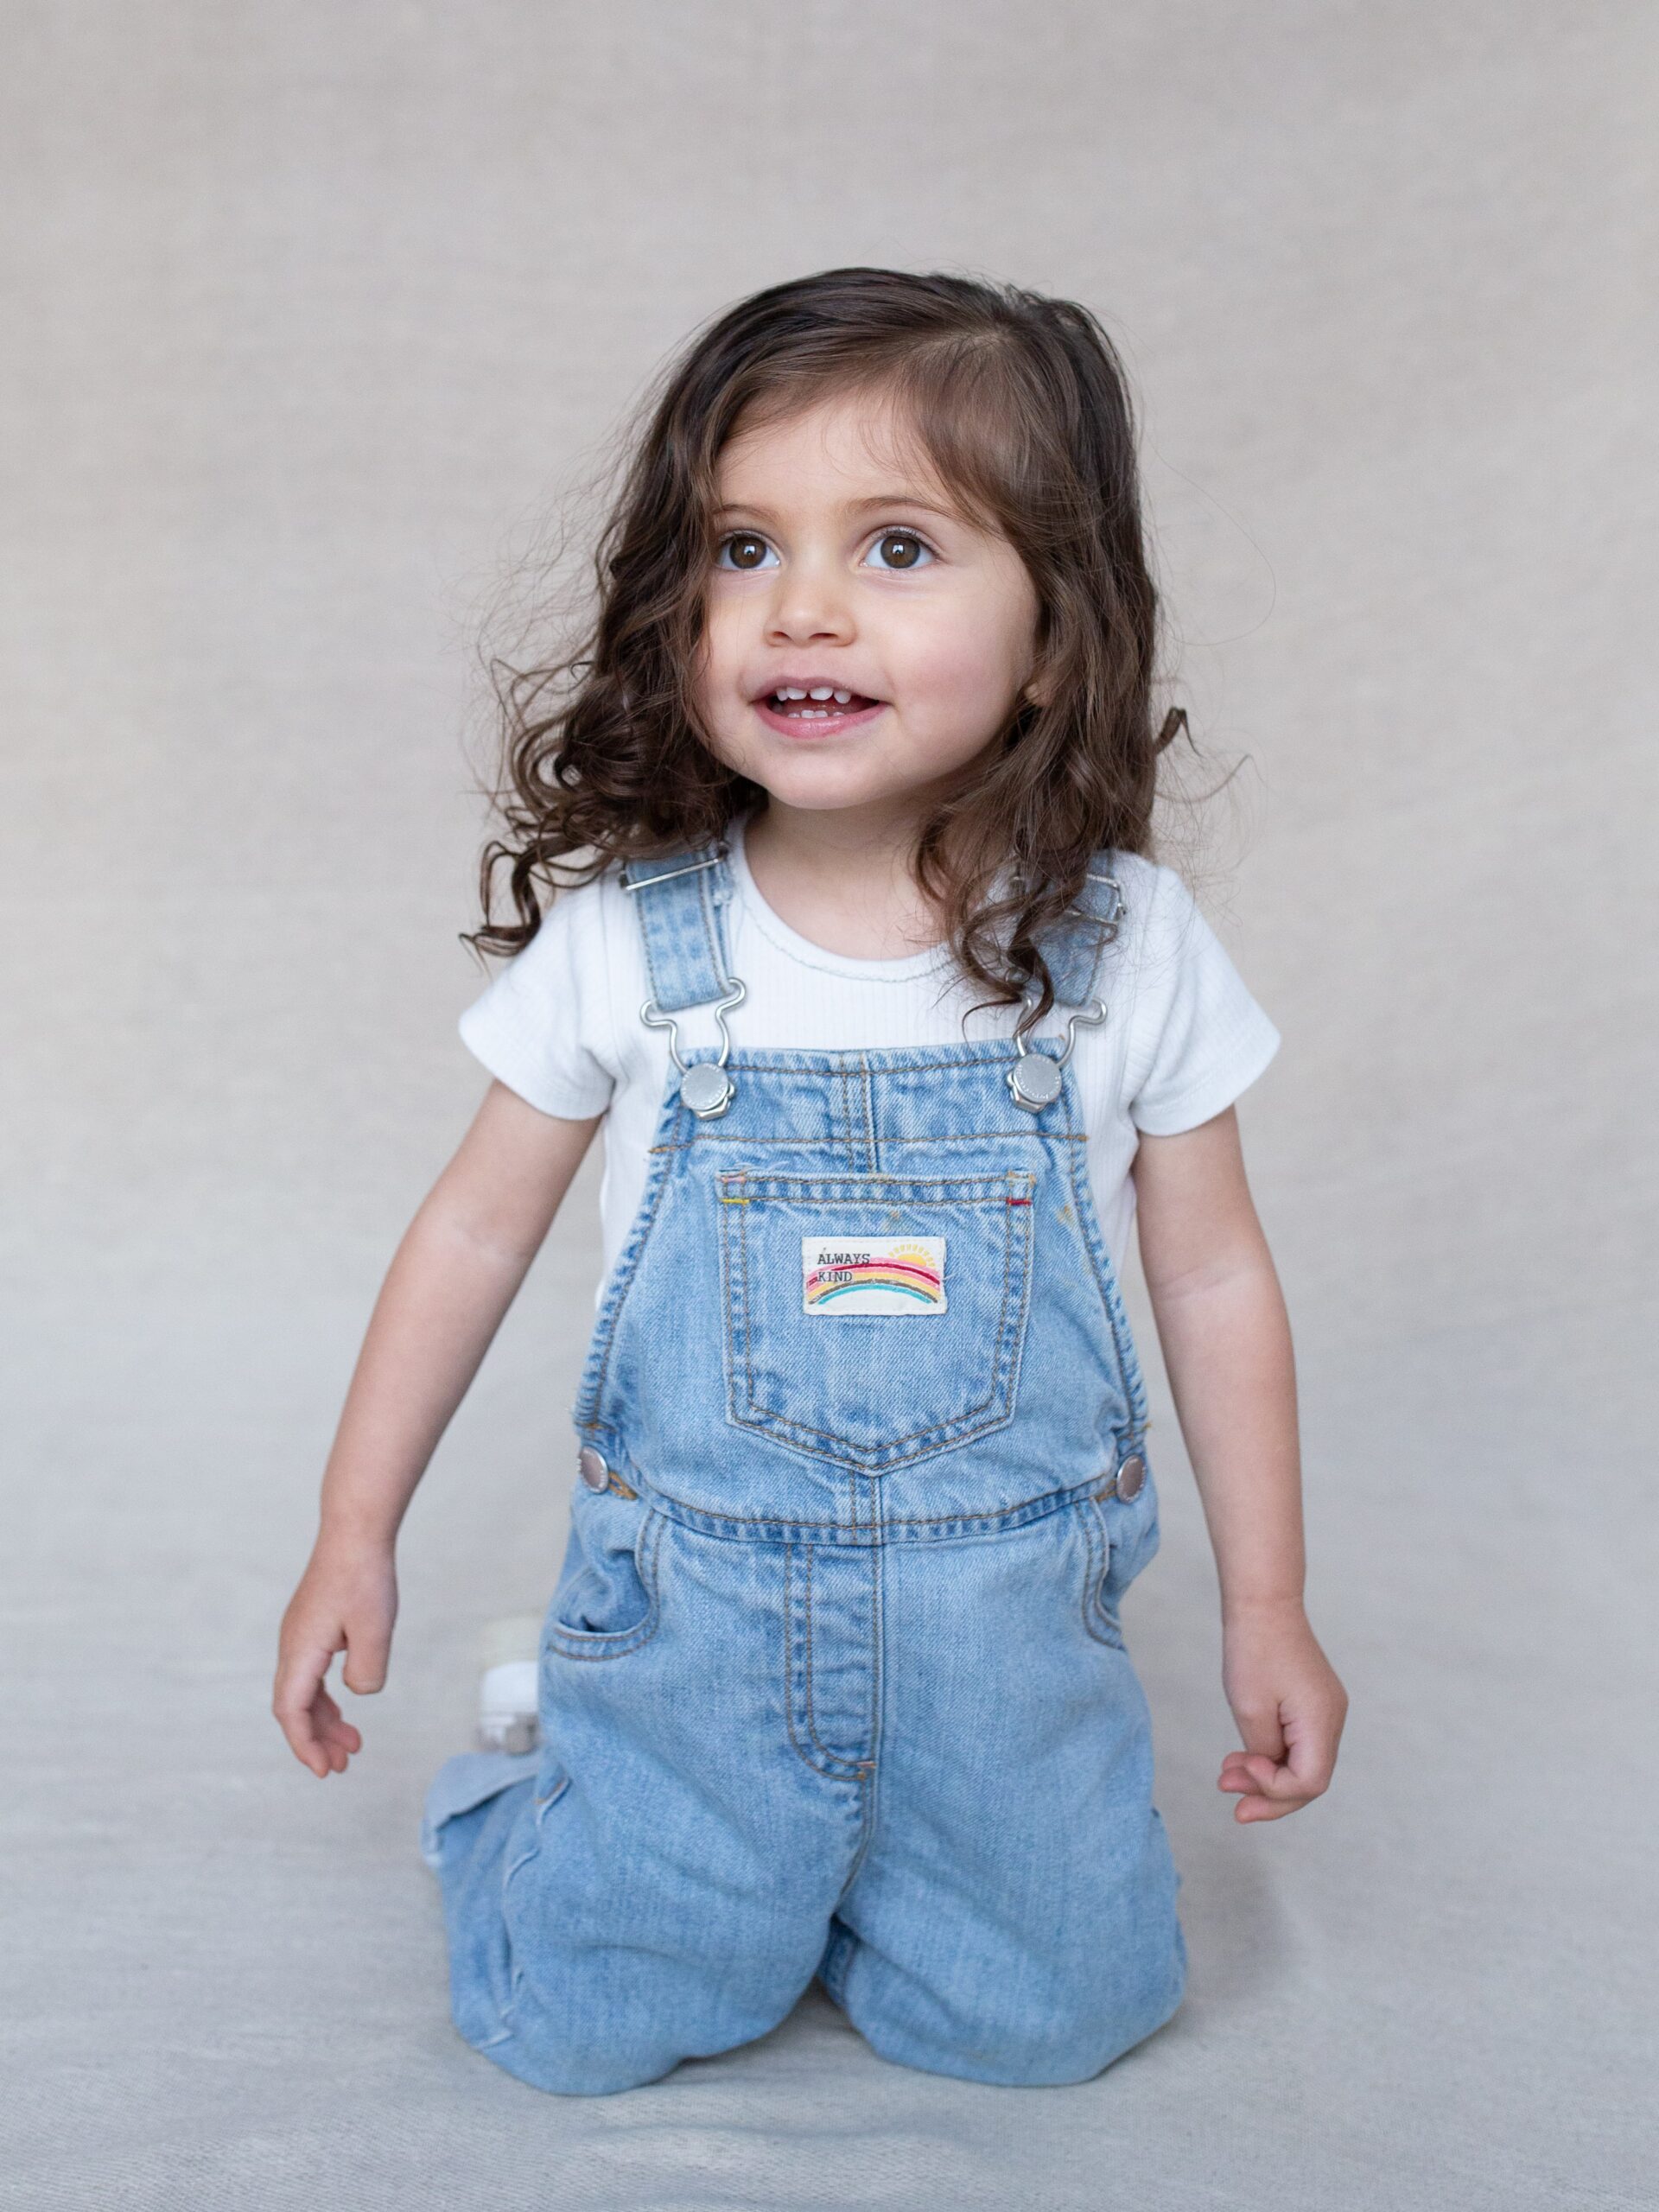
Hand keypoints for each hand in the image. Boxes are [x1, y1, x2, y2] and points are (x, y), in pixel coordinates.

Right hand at [273, 1536, 397, 1777]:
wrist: (355, 1532)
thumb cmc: (364, 1576)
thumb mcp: (375, 1630)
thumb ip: (367, 1671)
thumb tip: (357, 1692)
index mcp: (300, 1651)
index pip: (291, 1711)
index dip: (305, 1745)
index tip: (325, 1769)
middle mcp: (293, 1646)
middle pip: (295, 1707)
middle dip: (315, 1740)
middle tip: (342, 1765)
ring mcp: (301, 1636)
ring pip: (304, 1692)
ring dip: (324, 1720)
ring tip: (352, 1744)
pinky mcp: (313, 1627)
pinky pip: (312, 1674)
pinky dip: (326, 1697)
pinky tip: (347, 1705)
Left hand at [1217, 1600, 1346, 1822]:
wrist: (1263, 1602)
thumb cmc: (1253, 1649)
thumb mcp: (1250, 1709)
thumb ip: (1262, 1752)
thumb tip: (1268, 1773)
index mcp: (1321, 1721)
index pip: (1309, 1782)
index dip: (1273, 1790)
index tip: (1239, 1770)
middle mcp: (1332, 1719)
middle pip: (1309, 1779)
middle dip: (1269, 1794)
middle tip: (1233, 1805)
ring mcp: (1325, 1711)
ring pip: (1302, 1762)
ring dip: (1266, 1776)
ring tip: (1227, 1778)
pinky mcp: (1314, 1703)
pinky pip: (1298, 1743)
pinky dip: (1272, 1755)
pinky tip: (1243, 1758)